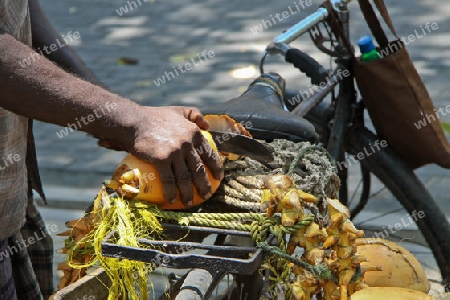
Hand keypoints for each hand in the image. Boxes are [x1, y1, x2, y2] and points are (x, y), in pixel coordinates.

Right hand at [99, 106, 223, 205]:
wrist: (134, 121)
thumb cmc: (155, 117)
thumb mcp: (178, 110)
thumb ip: (194, 114)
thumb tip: (207, 125)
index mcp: (194, 133)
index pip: (210, 153)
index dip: (216, 167)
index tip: (219, 178)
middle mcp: (187, 143)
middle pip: (199, 169)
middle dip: (205, 185)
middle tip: (206, 195)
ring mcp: (175, 152)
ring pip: (185, 178)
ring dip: (188, 193)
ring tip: (189, 202)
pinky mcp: (161, 159)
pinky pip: (168, 180)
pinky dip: (171, 192)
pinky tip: (171, 200)